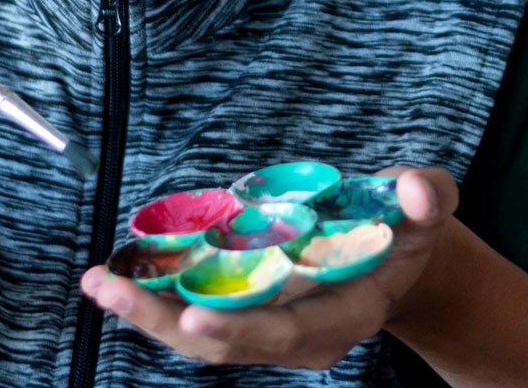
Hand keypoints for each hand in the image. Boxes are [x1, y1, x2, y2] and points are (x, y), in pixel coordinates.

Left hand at [79, 166, 458, 369]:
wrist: (398, 256)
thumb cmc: (408, 231)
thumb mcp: (429, 211)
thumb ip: (428, 199)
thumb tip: (415, 186)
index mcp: (342, 316)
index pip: (284, 332)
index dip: (238, 328)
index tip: (192, 316)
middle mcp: (297, 334)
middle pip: (224, 342)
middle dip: (163, 322)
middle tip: (112, 293)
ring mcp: (268, 324)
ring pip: (198, 333)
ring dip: (145, 312)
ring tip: (98, 282)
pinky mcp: (247, 305)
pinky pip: (195, 307)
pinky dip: (156, 294)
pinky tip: (118, 273)